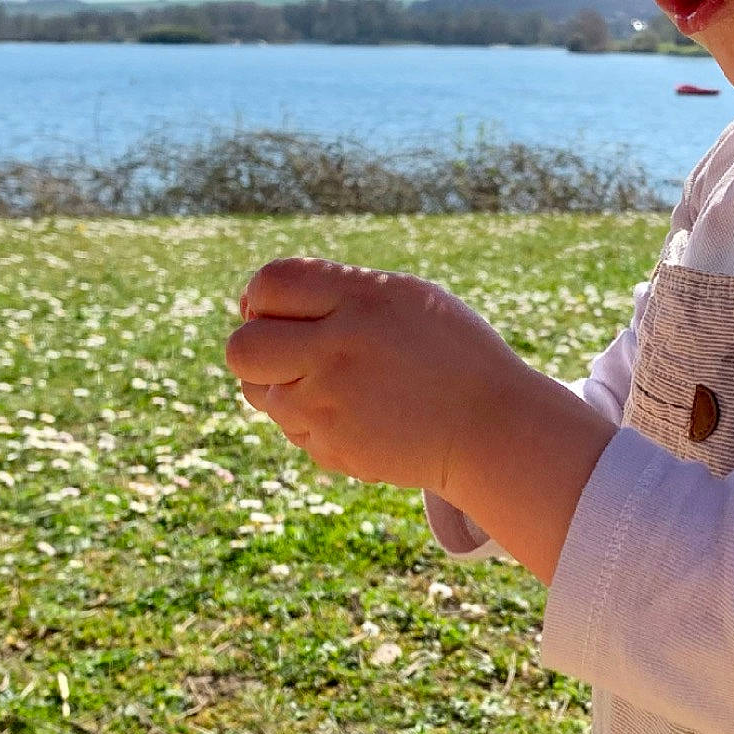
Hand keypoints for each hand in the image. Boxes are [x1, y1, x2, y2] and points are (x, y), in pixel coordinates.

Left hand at [225, 257, 520, 495]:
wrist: (491, 429)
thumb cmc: (450, 352)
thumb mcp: (404, 297)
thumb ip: (336, 290)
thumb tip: (255, 302)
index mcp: (362, 300)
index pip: (270, 284)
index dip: (262, 296)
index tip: (281, 309)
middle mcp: (339, 351)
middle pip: (242, 346)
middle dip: (255, 344)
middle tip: (288, 348)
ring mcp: (331, 406)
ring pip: (257, 392)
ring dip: (282, 383)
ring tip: (330, 381)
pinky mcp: (331, 449)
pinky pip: (290, 427)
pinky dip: (310, 418)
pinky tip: (354, 412)